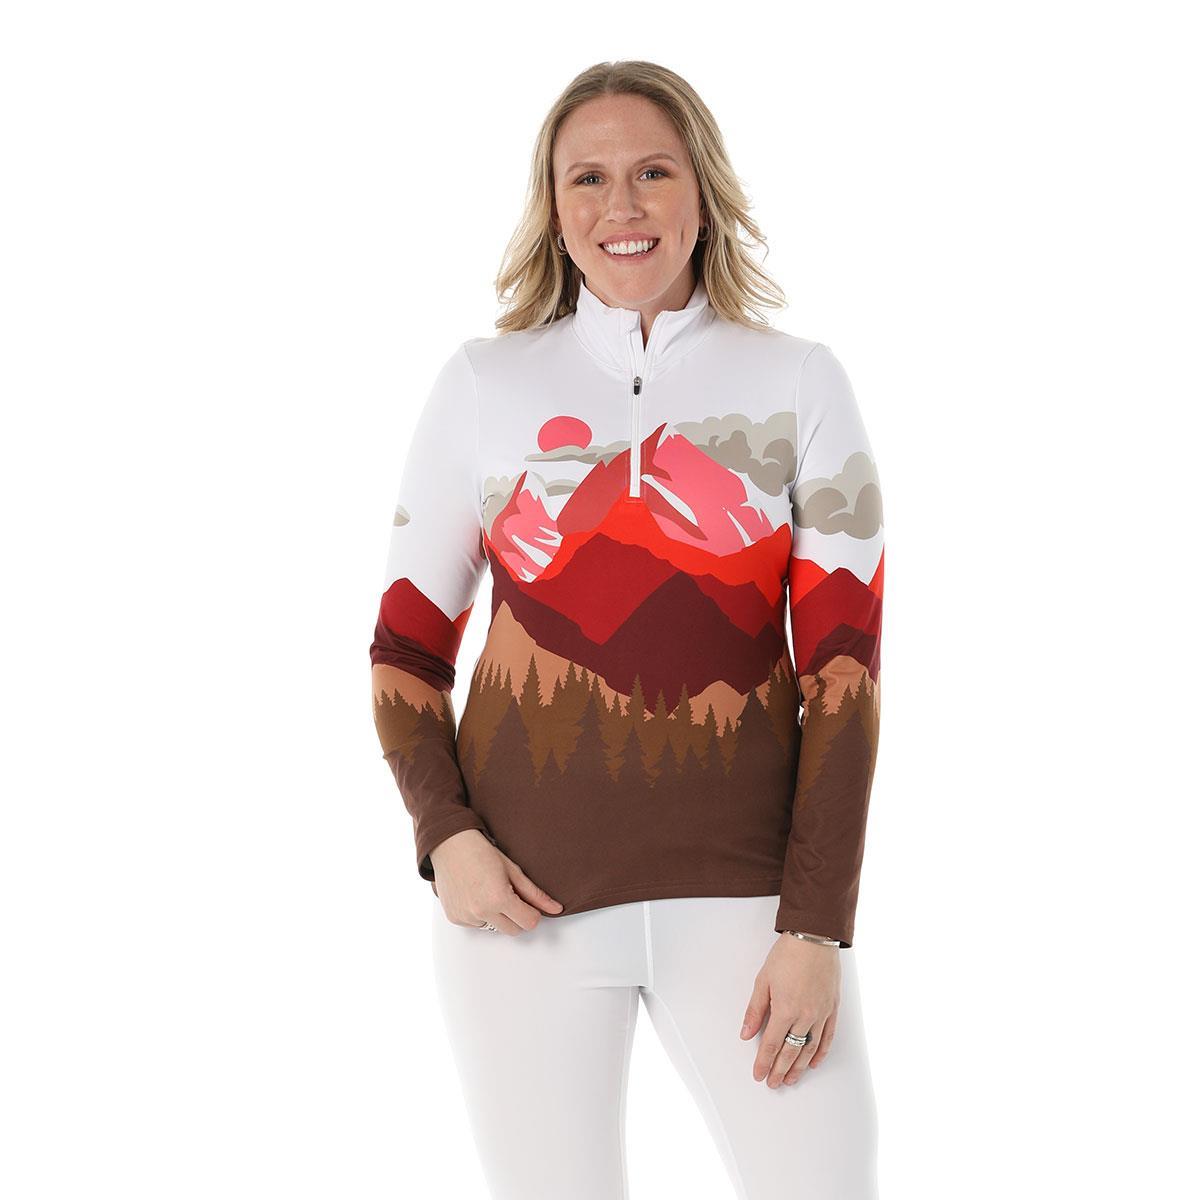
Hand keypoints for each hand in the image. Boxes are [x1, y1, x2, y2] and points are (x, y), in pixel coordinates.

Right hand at [428, 829, 563, 933]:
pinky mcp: (455, 919)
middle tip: (509, 894)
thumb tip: (556, 909)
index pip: (529, 923)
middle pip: (514, 930)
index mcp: (498, 899)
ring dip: (497, 916)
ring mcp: (466, 917)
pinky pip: (477, 925)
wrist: (450, 846)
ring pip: (495, 928)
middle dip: (516, 916)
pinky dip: (480, 915)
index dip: (532, 913)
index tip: (528, 902)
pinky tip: (475, 894)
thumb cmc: (481, 852)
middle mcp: (481, 912)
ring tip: (488, 891)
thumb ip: (535, 894)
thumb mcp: (513, 870)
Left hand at [739, 934, 840, 1085]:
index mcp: (785, 1010)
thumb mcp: (763, 981)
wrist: (814, 938)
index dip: (764, 1063)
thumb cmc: (787, 955)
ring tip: (791, 1079)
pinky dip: (821, 1052)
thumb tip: (746, 1034)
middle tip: (773, 1083)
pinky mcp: (833, 1009)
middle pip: (790, 1052)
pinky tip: (814, 1063)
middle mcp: (805, 1016)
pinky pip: (828, 1037)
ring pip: (810, 1049)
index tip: (759, 1075)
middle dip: (780, 1070)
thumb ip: (755, 1011)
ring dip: (799, 1067)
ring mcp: (821, 1014)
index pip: (771, 1044)